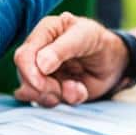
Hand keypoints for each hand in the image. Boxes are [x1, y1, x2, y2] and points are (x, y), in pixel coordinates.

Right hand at [13, 12, 127, 105]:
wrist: (112, 61)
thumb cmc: (97, 41)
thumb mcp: (84, 37)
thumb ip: (62, 49)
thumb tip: (40, 65)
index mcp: (43, 32)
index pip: (23, 55)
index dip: (30, 73)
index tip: (44, 85)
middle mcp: (37, 51)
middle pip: (24, 76)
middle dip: (44, 88)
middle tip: (62, 89)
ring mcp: (41, 70)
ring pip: (30, 91)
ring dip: (54, 96)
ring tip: (76, 88)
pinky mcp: (48, 87)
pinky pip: (43, 102)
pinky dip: (61, 102)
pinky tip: (76, 91)